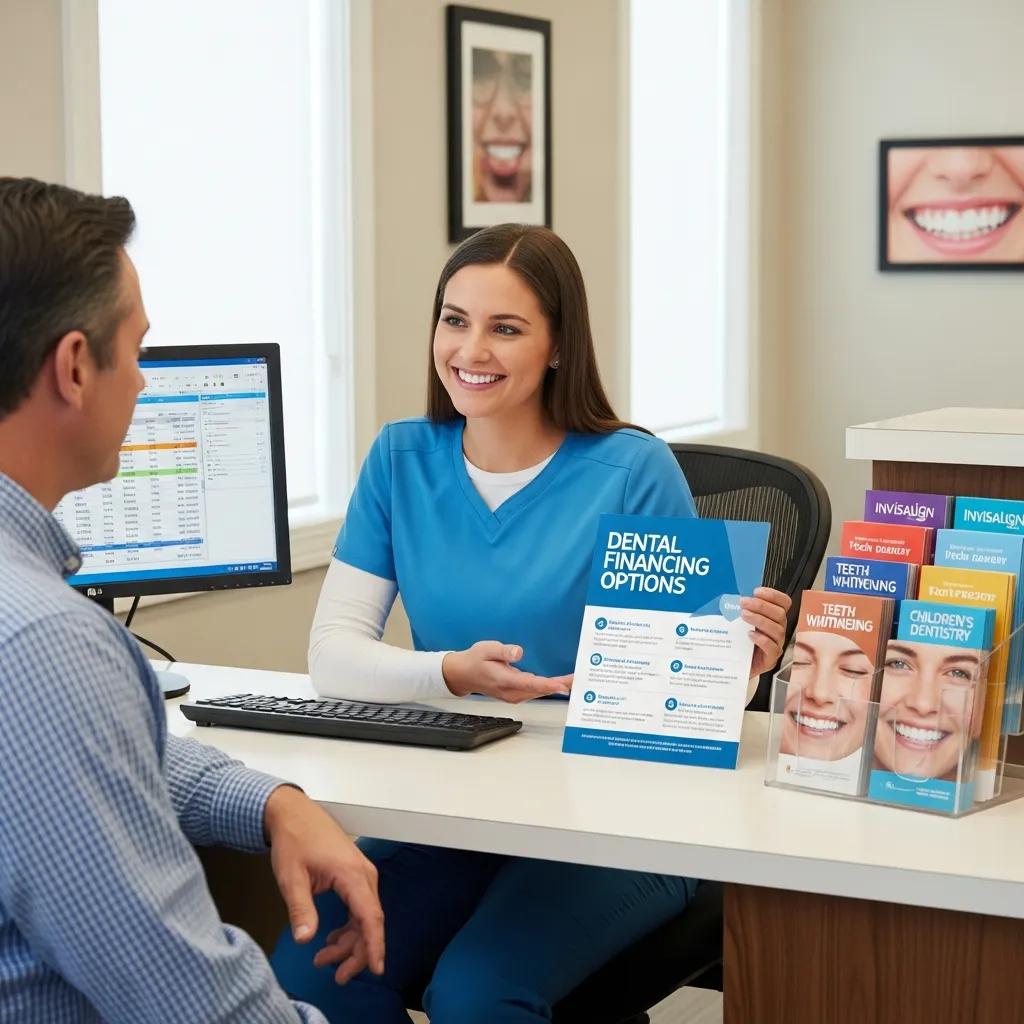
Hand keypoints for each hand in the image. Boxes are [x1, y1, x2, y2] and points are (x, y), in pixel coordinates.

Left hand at [263, 786, 384, 982]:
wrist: (293, 812)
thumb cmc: (294, 839)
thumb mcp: (291, 877)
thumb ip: (301, 908)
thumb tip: (306, 939)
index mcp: (351, 874)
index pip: (370, 916)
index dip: (374, 944)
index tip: (375, 968)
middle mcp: (363, 874)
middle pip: (369, 920)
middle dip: (356, 951)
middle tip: (336, 975)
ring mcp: (361, 873)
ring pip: (364, 915)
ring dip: (349, 940)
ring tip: (324, 958)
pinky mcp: (354, 874)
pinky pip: (359, 906)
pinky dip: (348, 926)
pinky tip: (331, 937)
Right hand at [443, 641, 572, 702]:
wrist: (463, 674)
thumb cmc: (475, 660)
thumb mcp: (486, 649)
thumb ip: (503, 651)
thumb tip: (519, 652)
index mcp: (504, 681)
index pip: (530, 684)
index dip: (548, 686)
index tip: (564, 686)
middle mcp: (511, 692)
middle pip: (540, 690)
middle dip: (561, 685)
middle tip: (580, 680)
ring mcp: (514, 695)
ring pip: (540, 692)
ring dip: (558, 687)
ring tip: (576, 680)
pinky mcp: (517, 694)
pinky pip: (536, 692)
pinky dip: (549, 688)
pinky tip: (561, 683)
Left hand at [740, 586, 791, 678]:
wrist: (735, 666)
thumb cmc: (738, 641)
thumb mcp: (739, 622)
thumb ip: (740, 609)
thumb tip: (729, 596)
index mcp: (773, 618)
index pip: (784, 603)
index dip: (773, 595)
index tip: (756, 591)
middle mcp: (778, 630)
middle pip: (780, 614)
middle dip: (761, 606)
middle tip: (743, 602)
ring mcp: (776, 645)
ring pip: (777, 630)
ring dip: (760, 620)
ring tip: (744, 615)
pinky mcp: (770, 659)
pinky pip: (772, 648)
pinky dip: (762, 640)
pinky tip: (750, 635)